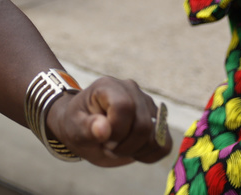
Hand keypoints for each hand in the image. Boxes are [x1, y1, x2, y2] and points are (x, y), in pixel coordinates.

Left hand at [47, 77, 171, 165]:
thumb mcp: (74, 127)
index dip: (116, 130)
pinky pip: (165, 145)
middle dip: (125, 145)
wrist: (85, 129)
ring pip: (157, 137)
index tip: (102, 139)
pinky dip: (149, 155)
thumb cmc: (77, 124)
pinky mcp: (158, 122)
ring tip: (118, 147)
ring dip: (136, 151)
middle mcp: (132, 90)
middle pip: (143, 125)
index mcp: (109, 86)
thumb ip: (87, 127)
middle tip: (108, 147)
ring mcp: (148, 105)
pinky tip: (132, 152)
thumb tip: (104, 129)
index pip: (124, 107)